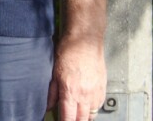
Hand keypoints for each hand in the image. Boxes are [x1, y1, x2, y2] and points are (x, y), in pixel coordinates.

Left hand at [47, 0, 107, 120]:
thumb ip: (52, 92)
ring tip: (75, 112)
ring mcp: (96, 92)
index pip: (68, 118)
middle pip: (81, 119)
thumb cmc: (68, 51)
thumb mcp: (54, 72)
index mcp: (70, 91)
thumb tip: (48, 105)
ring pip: (91, 114)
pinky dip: (91, 107)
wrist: (85, 39)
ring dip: (83, 116)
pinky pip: (98, 105)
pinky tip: (85, 103)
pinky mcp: (103, 88)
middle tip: (68, 118)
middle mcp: (85, 95)